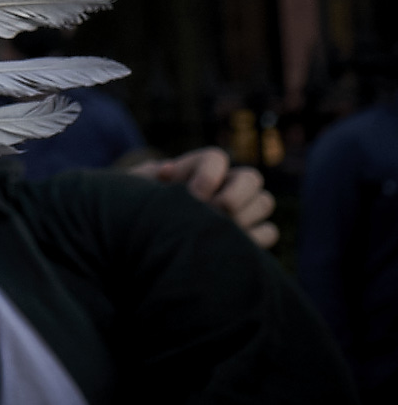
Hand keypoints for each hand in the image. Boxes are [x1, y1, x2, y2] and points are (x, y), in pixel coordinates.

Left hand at [131, 146, 277, 248]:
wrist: (141, 237)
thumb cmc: (139, 208)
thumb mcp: (137, 190)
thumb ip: (151, 177)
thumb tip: (167, 171)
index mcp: (197, 168)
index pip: (216, 158)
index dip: (208, 175)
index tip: (190, 194)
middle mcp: (224, 184)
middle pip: (252, 178)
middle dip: (232, 197)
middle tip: (210, 214)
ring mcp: (241, 209)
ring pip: (264, 202)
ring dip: (245, 217)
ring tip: (217, 232)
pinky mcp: (248, 237)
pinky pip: (268, 232)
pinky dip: (254, 239)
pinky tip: (227, 247)